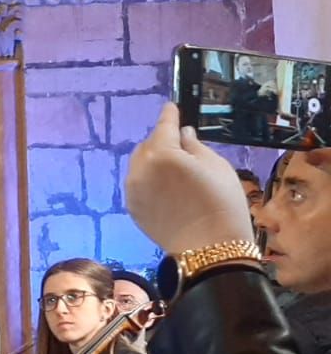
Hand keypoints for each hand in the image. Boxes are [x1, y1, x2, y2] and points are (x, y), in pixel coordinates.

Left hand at [125, 104, 254, 255]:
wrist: (209, 247)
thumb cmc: (221, 202)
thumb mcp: (215, 165)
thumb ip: (194, 146)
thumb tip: (182, 134)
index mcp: (162, 153)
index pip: (164, 126)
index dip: (170, 115)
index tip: (171, 107)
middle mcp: (140, 168)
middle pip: (148, 145)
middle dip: (161, 140)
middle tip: (178, 142)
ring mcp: (132, 189)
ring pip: (139, 164)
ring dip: (153, 159)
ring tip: (173, 165)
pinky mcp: (132, 207)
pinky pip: (137, 183)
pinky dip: (148, 178)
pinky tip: (165, 185)